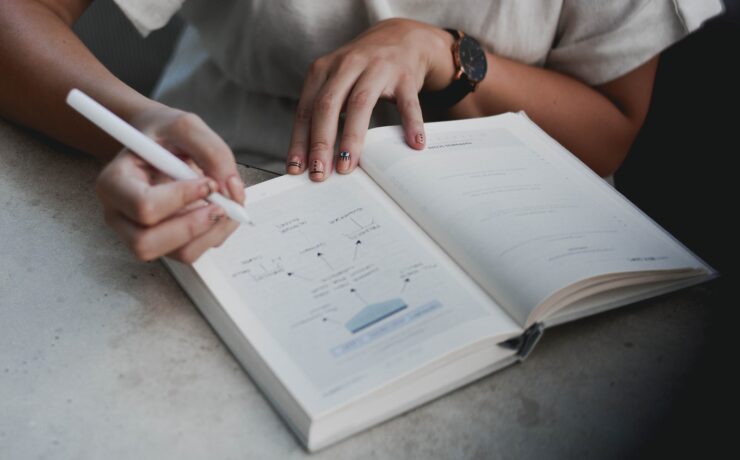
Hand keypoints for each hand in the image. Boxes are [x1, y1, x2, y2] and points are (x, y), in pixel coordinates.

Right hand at [95, 105, 245, 262]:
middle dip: (194, 227)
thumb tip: (231, 188)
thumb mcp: (185, 126)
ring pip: (176, 254)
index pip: (143, 206)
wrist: (158, 142)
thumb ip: (212, 151)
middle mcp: (120, 214)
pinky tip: (220, 213)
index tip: (208, 183)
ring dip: (210, 234)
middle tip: (221, 206)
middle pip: (147, 243)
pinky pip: (191, 251)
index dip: (180, 199)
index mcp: (115, 182)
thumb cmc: (163, 134)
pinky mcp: (165, 241)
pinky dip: (214, 235)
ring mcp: (141, 233)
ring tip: (226, 207)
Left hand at [286, 18, 454, 179]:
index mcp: (324, 70)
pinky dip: (411, 124)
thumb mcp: (336, 82)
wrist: (401, 38)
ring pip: (360, 104)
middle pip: (328, 105)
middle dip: (321, 142)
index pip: (306, 109)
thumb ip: (322, 112)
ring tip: (348, 165)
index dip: (300, 140)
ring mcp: (377, 68)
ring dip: (352, 138)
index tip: (296, 168)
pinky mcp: (404, 76)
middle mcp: (347, 65)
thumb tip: (310, 157)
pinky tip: (414, 144)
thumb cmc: (362, 70)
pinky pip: (407, 103)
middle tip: (319, 172)